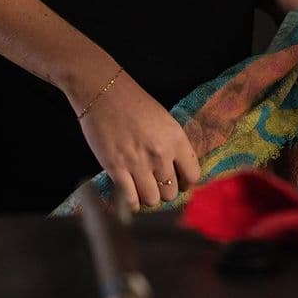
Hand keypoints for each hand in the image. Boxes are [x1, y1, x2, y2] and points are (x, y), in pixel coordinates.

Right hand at [72, 69, 200, 211]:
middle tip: (157, 183)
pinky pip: (130, 201)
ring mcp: (138, 164)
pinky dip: (132, 203)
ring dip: (148, 197)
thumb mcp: (164, 121)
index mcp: (176, 138)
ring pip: (152, 201)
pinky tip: (130, 194)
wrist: (104, 94)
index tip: (179, 180)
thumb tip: (178, 172)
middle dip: (165, 191)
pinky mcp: (116, 170)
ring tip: (143, 187)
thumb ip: (173, 146)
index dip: (186, 181)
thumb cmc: (135, 104)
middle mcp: (161, 154)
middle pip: (171, 193)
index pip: (193, 175)